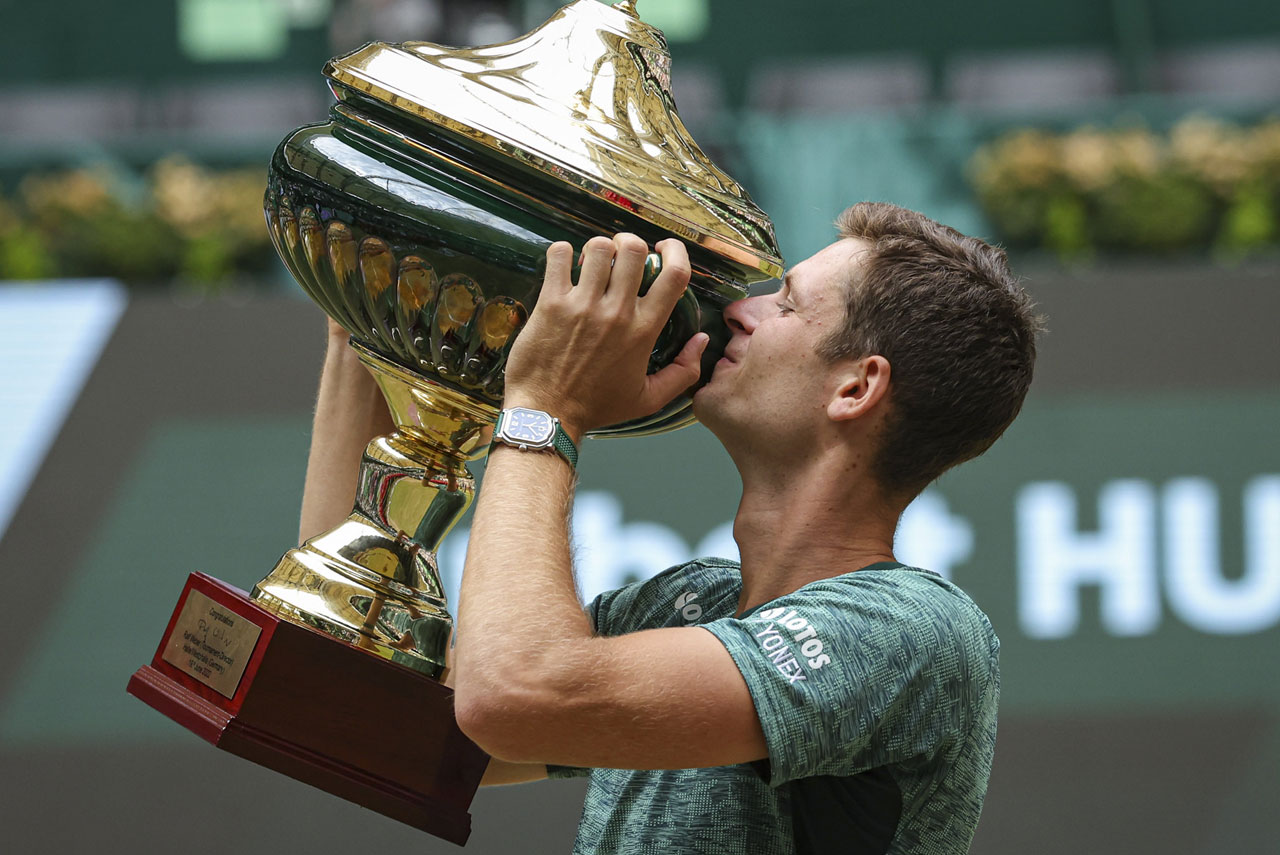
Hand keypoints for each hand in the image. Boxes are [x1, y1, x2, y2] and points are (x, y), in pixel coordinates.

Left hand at [502, 233, 708, 438]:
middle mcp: (616, 312)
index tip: (664, 249)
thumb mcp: (649, 399)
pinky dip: (563, 252)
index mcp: (644, 330)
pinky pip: (560, 256)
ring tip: (592, 262)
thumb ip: (683, 372)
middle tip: (621, 256)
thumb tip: (701, 340)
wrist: (547, 414)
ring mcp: (582, 305)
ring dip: (598, 248)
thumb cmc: (597, 407)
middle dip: (630, 244)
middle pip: (633, 249)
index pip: (674, 275)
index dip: (674, 252)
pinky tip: (565, 265)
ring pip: (598, 247)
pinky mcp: (551, 302)